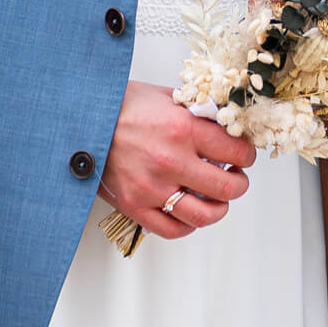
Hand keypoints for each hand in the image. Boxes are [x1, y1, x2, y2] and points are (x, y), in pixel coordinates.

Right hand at [97, 81, 256, 241]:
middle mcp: (170, 161)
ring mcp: (151, 188)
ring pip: (204, 215)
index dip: (247, 154)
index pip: (235, 150)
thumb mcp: (164, 97)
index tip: (244, 155)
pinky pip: (173, 229)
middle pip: (227, 187)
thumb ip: (196, 113)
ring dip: (220, 208)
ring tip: (218, 198)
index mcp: (181, 129)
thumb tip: (225, 124)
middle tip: (237, 176)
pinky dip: (189, 224)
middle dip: (240, 183)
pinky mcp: (135, 206)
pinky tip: (190, 211)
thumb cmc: (119, 106)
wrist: (80, 121)